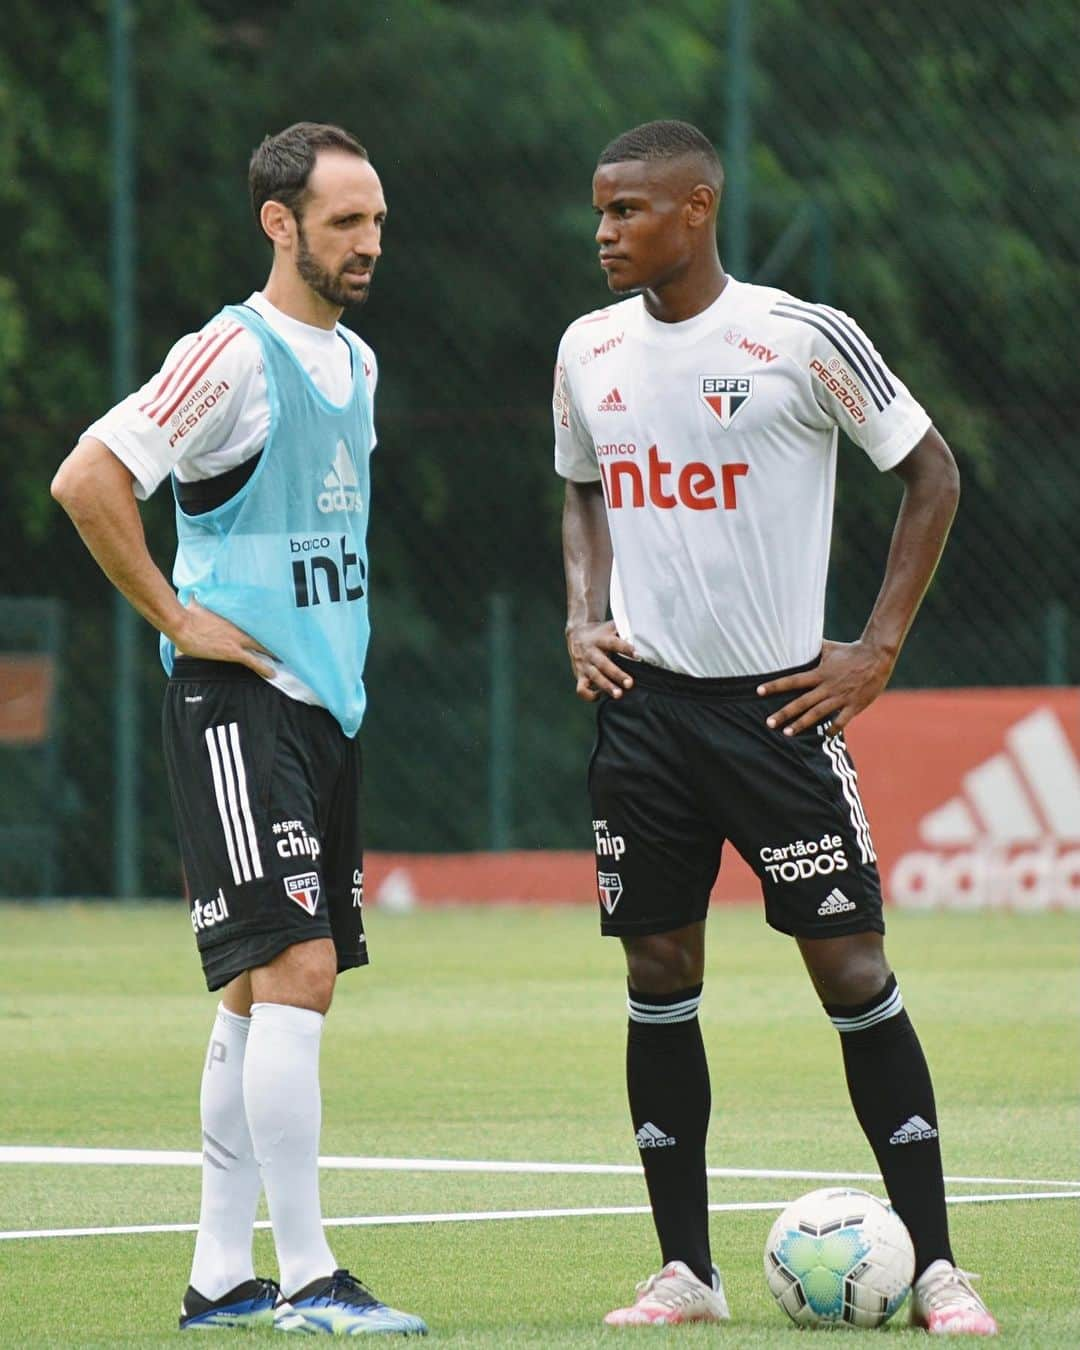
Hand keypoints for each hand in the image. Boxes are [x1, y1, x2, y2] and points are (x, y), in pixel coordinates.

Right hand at [173, 599, 277, 678]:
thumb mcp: (199, 604)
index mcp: (233, 618)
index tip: (275, 631)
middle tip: (287, 647)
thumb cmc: (187, 615)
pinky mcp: (233, 652)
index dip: (266, 628)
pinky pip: (253, 661)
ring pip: (262, 648)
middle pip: (262, 636)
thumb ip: (204, 601)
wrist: (181, 624)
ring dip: (274, 655)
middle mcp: (238, 629)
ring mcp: (237, 641)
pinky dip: (264, 667)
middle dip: (275, 642)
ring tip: (285, 661)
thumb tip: (197, 594)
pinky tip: (272, 674)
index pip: (255, 623)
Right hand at [566, 620, 636, 701]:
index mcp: (600, 639)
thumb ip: (624, 631)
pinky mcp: (579, 676)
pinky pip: (581, 689)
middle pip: (603, 664)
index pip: (613, 643)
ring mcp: (584, 665)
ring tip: (619, 695)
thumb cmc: (601, 633)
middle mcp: (591, 653)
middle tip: (630, 683)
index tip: (638, 656)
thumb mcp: (610, 628)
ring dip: (606, 687)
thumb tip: (643, 637)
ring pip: (594, 677)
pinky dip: (590, 696)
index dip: (625, 649)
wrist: (576, 635)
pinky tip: (601, 695)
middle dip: (617, 675)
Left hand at [756, 638, 893, 735]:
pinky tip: (825, 737)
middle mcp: (828, 687)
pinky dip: (833, 729)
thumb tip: (796, 636)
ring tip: (787, 733)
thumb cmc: (851, 651)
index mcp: (820, 673)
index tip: (758, 691)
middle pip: (802, 702)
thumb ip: (813, 647)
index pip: (792, 680)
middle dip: (784, 713)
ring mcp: (841, 697)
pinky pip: (841, 720)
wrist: (877, 656)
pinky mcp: (854, 705)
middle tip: (769, 723)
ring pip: (817, 713)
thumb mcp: (829, 647)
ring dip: (802, 724)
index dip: (775, 685)